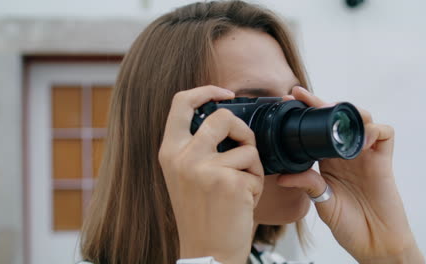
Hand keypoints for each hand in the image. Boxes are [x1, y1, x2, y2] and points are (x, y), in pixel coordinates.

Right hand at [158, 85, 263, 263]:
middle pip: (222, 116)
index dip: (205, 90)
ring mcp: (204, 169)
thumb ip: (195, 146)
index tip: (225, 93)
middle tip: (244, 146)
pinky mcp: (228, 182)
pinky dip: (255, 184)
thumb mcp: (185, 175)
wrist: (207, 251)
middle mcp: (182, 157)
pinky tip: (243, 201)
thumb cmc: (201, 214)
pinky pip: (255, 169)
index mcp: (170, 151)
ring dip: (251, 166)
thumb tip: (222, 118)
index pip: (180, 102)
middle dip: (242, 129)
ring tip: (240, 188)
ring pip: (246, 146)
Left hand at [277, 87, 424, 262]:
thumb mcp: (322, 202)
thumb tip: (282, 177)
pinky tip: (362, 135)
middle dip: (324, 104)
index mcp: (328, 160)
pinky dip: (374, 129)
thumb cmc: (348, 223)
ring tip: (335, 112)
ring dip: (350, 112)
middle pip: (339, 118)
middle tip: (307, 98)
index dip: (307, 112)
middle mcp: (346, 153)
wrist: (373, 241)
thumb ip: (308, 185)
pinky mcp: (383, 161)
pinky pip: (385, 133)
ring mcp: (366, 155)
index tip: (291, 98)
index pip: (317, 129)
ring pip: (363, 119)